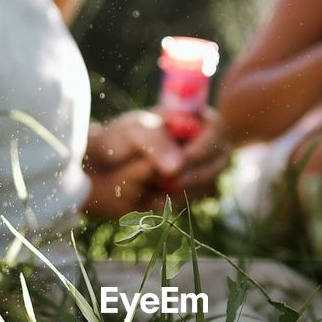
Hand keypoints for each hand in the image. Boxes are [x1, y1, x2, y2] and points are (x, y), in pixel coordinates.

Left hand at [82, 109, 227, 216]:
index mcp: (191, 119)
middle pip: (220, 161)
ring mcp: (199, 169)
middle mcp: (201, 144)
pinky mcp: (189, 192)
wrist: (101, 168)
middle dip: (196, 174)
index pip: (216, 129)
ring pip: (208, 184)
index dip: (204, 147)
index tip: (182, 161)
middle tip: (169, 181)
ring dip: (182, 189)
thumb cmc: (119, 139)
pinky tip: (153, 195)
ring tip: (152, 182)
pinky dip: (173, 202)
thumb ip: (155, 142)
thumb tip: (177, 166)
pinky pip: (191, 202)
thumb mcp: (133, 131)